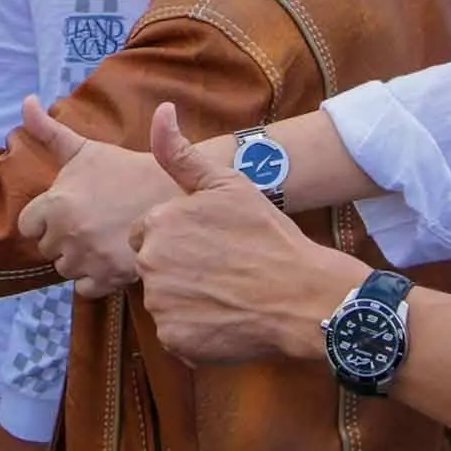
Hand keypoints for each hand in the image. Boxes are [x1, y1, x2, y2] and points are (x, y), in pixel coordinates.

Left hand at [15, 97, 190, 299]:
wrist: (177, 191)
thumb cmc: (126, 169)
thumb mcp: (85, 149)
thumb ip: (47, 130)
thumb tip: (25, 100)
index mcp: (57, 204)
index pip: (29, 225)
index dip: (48, 217)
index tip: (72, 209)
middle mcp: (68, 234)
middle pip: (49, 248)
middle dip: (66, 237)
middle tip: (95, 220)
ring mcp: (89, 260)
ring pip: (66, 269)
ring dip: (81, 259)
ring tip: (106, 237)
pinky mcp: (110, 279)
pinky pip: (85, 288)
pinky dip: (97, 278)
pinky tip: (113, 256)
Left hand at [133, 103, 359, 367]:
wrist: (303, 294)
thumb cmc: (268, 236)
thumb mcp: (227, 184)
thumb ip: (180, 153)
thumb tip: (160, 110)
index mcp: (157, 223)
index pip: (147, 234)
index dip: (179, 239)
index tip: (210, 244)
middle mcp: (150, 263)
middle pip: (154, 269)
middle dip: (180, 270)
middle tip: (223, 269)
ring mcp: (161, 305)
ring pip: (165, 302)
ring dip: (188, 302)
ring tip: (227, 293)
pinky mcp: (174, 340)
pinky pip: (177, 335)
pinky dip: (197, 332)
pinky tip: (227, 318)